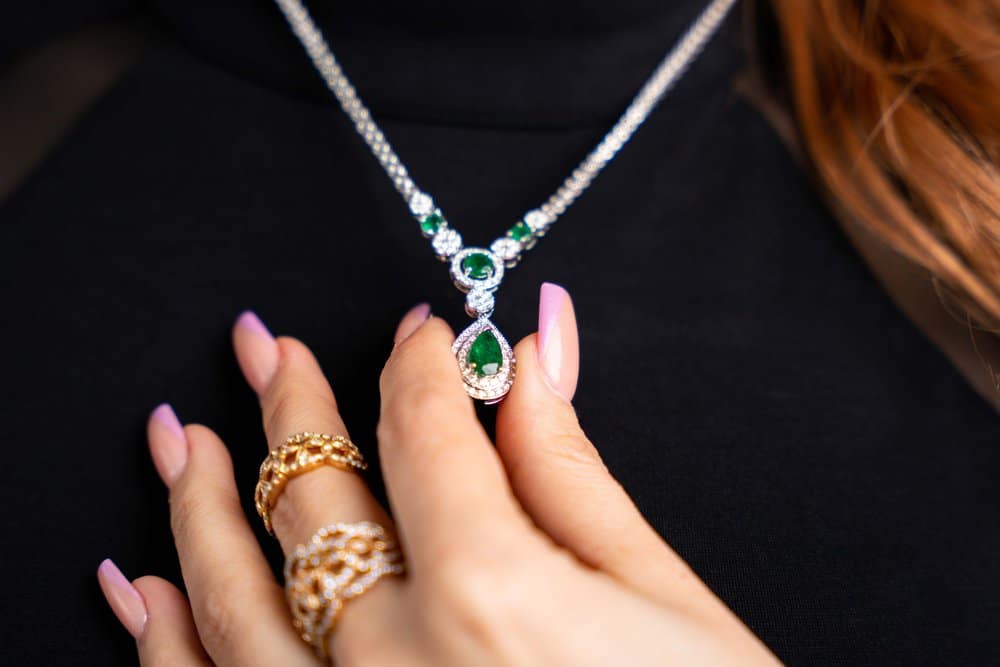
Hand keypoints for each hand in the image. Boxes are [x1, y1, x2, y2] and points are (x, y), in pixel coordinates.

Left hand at [98, 283, 779, 664]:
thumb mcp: (662, 597)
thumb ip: (572, 470)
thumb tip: (538, 354)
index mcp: (489, 594)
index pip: (424, 432)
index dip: (421, 365)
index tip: (422, 334)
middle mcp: (396, 660)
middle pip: (316, 500)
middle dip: (290, 409)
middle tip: (268, 350)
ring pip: (237, 600)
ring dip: (200, 508)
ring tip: (179, 440)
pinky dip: (173, 642)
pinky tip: (148, 590)